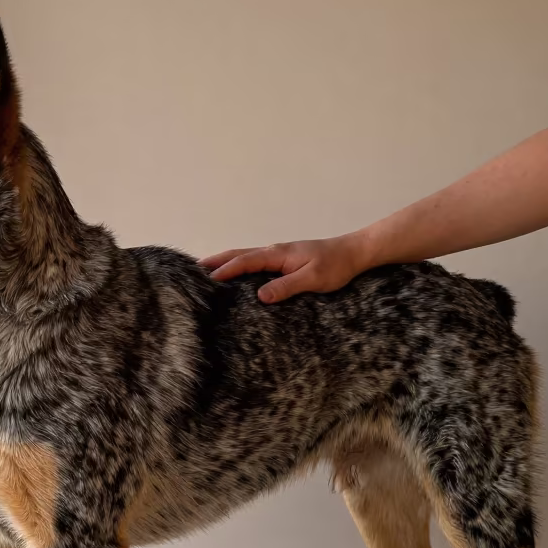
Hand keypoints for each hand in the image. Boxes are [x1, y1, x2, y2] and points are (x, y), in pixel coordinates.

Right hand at [200, 235, 365, 302]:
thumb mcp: (312, 279)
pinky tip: (237, 274)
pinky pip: (255, 261)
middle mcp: (274, 251)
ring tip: (207, 270)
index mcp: (278, 254)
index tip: (207, 278)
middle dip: (217, 261)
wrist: (354, 253)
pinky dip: (240, 264)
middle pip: (239, 254)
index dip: (225, 270)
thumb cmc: (336, 266)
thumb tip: (260, 296)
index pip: (245, 261)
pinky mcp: (284, 260)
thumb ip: (286, 287)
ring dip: (226, 261)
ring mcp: (279, 255)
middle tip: (194, 268)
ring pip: (246, 256)